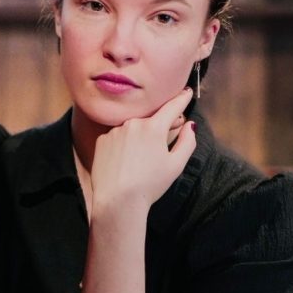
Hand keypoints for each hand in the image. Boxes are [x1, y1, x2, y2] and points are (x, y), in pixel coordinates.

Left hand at [90, 88, 195, 213]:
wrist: (117, 201)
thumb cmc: (150, 185)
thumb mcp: (176, 165)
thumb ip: (188, 142)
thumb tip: (190, 126)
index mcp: (154, 127)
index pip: (172, 107)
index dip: (181, 99)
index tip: (186, 92)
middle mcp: (133, 123)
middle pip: (151, 121)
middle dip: (158, 128)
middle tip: (160, 147)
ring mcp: (115, 131)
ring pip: (133, 129)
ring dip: (139, 138)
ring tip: (139, 162)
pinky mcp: (102, 140)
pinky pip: (117, 137)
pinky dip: (123, 145)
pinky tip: (124, 163)